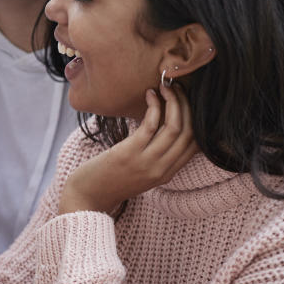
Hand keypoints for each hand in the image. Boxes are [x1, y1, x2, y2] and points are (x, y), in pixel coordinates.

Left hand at [59, 83, 197, 214]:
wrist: (87, 196)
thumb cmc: (110, 179)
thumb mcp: (140, 171)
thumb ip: (155, 155)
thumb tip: (162, 124)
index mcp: (168, 173)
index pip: (196, 144)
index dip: (197, 118)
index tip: (188, 100)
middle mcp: (162, 169)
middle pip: (189, 132)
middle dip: (187, 105)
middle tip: (177, 88)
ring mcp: (146, 162)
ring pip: (174, 126)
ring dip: (173, 102)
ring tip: (165, 87)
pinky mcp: (128, 153)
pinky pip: (150, 124)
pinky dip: (154, 106)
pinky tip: (149, 94)